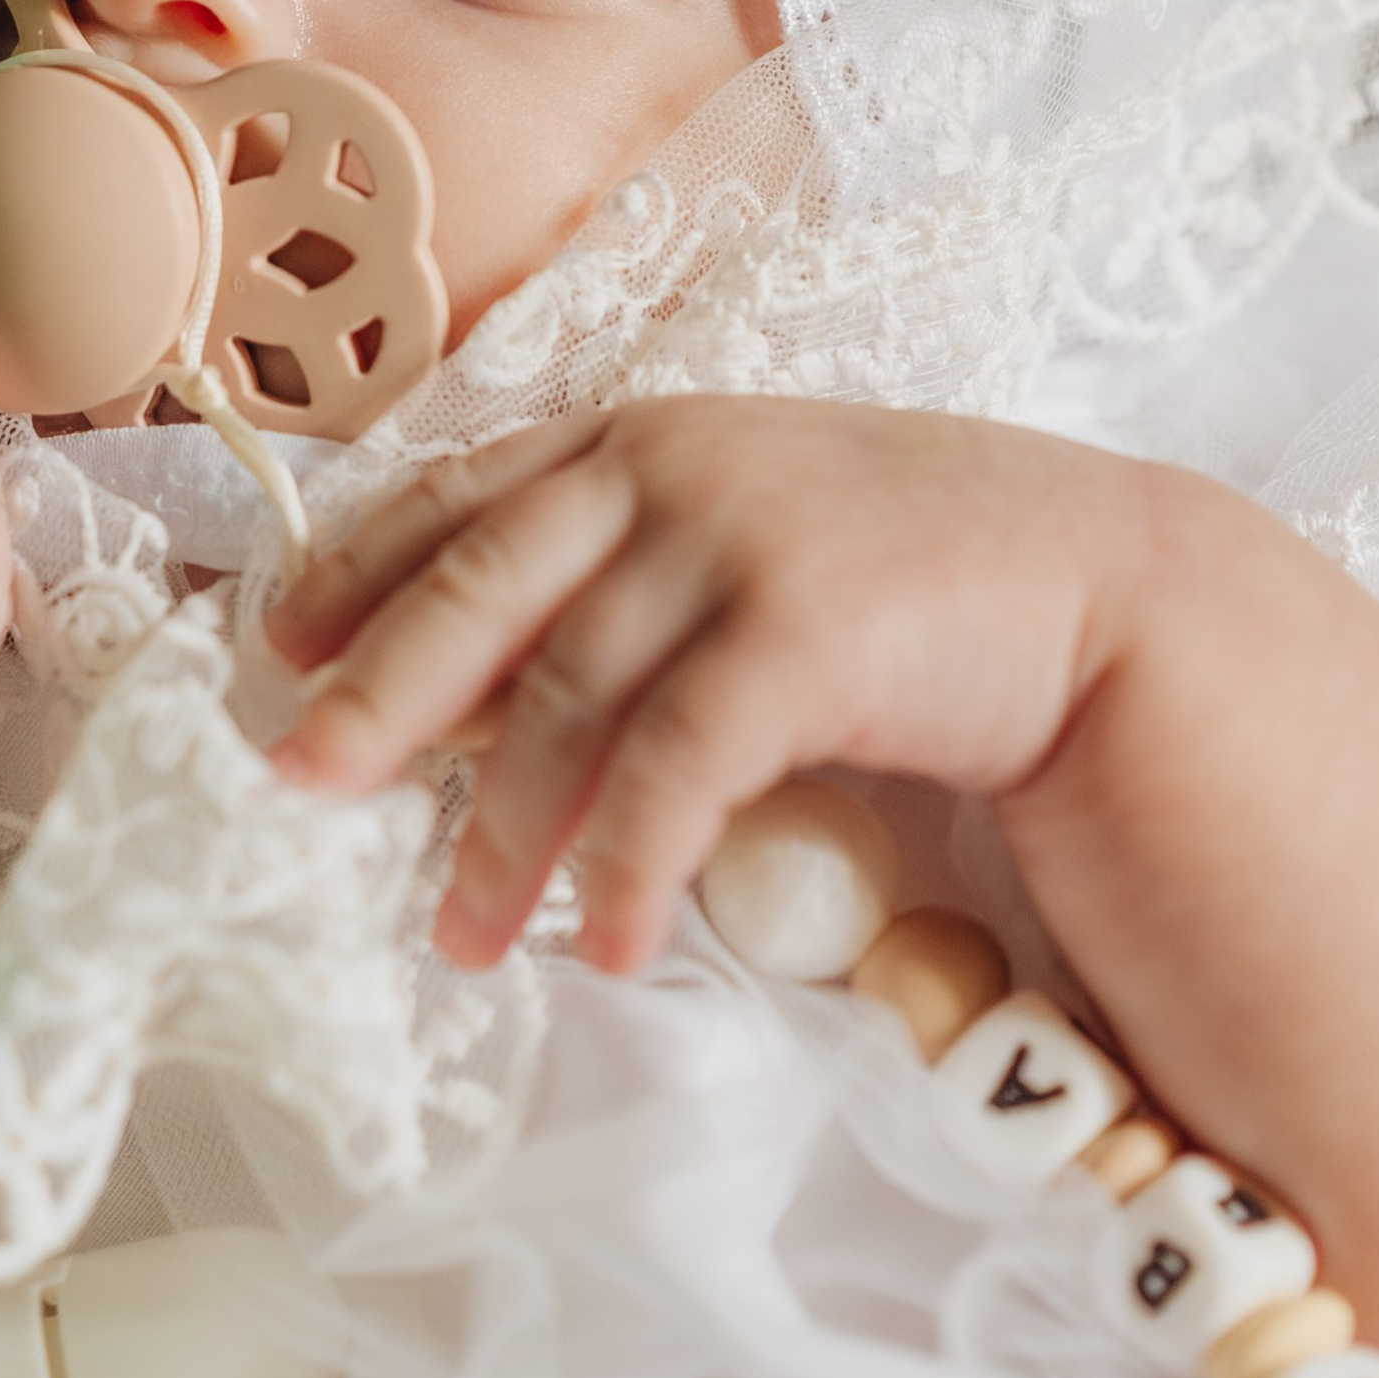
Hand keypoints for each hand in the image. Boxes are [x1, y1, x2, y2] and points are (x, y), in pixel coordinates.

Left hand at [264, 394, 1147, 970]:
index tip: (279, 644)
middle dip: (375, 692)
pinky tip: (613, 944)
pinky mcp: (801, 629)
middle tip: (297, 784)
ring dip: (501, 832)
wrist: (1099, 586)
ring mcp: (734, 538)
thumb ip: (624, 580)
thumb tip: (476, 698)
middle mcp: (666, 465)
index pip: (460, 494)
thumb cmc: (910, 576)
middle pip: (476, 586)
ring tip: (459, 936)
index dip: (361, 568)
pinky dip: (630, 864)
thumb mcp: (745, 537)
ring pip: (565, 696)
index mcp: (636, 433)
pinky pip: (676, 767)